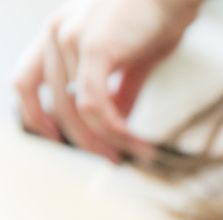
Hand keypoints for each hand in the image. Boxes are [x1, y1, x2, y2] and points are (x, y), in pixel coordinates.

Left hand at [11, 0, 200, 162]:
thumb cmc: (157, 18)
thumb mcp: (133, 61)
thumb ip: (120, 91)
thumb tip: (119, 123)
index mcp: (57, 35)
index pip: (27, 84)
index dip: (35, 117)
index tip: (61, 141)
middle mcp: (55, 35)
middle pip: (54, 107)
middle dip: (83, 142)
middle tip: (112, 159)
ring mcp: (70, 39)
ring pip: (76, 111)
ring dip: (105, 141)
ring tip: (131, 154)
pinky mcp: (93, 47)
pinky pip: (94, 104)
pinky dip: (114, 130)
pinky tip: (134, 141)